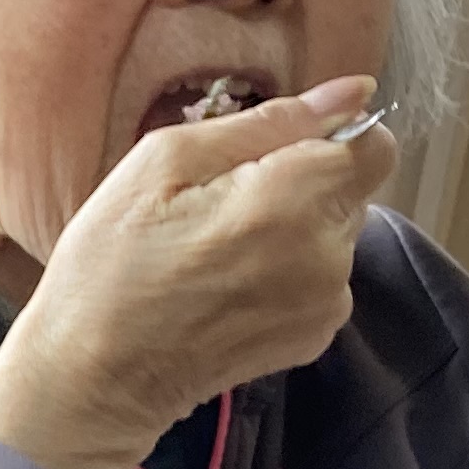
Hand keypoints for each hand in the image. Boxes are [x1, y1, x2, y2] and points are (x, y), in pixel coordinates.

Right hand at [0, 79, 397, 468]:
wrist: (94, 377)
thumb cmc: (111, 264)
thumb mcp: (164, 162)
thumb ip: (269, 121)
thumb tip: (353, 90)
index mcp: (293, 198)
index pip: (374, 144)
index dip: (328, 136)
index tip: (271, 153)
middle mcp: (327, 253)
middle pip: (353, 189)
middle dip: (304, 184)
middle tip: (222, 206)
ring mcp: (326, 303)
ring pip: (337, 235)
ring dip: (295, 230)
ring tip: (219, 252)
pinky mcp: (315, 337)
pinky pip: (322, 279)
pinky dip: (288, 274)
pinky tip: (230, 287)